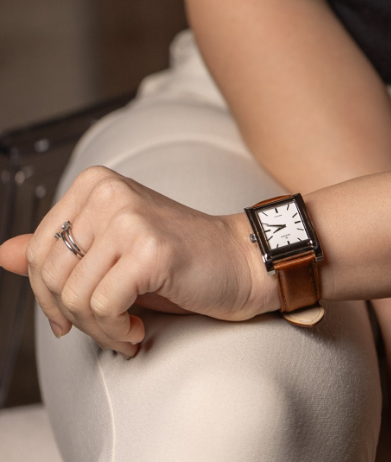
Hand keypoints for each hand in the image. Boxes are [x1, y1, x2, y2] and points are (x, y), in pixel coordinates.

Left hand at [0, 166, 276, 357]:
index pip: (39, 249)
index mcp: (96, 184)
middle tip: (110, 325)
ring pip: (74, 298)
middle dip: (74, 317)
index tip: (74, 314)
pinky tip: (141, 328)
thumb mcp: (112, 252)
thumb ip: (60, 251)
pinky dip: (118, 333)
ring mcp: (130, 218)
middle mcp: (109, 192)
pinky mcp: (150, 249)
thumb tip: (4, 254)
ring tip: (130, 328)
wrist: (240, 263)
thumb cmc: (180, 260)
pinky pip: (101, 308)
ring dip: (100, 330)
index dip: (49, 295)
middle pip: (50, 276)